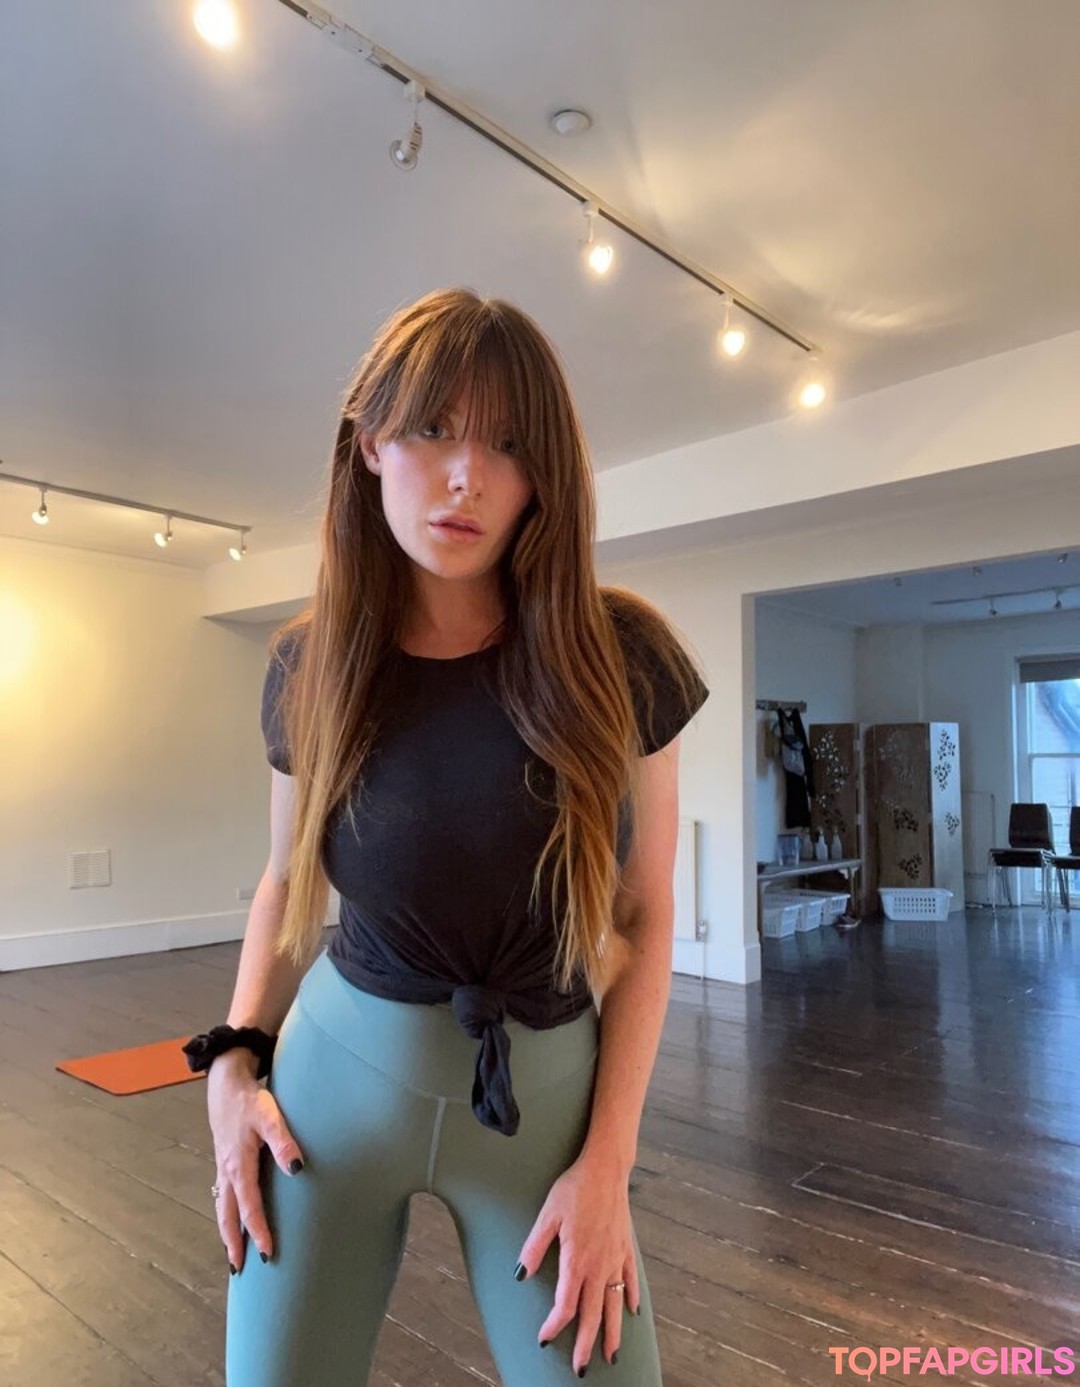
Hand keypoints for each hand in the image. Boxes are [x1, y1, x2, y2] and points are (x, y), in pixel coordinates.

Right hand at [206, 1050, 304, 1272]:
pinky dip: (226, 1216)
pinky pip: (223, 1198)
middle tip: (239, 1272)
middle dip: (234, 1244)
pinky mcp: (224, 1163)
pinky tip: (233, 1222)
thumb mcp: (270, 1116)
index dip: (258, 1232)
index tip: (268, 1254)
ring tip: (233, 1257)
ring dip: (227, 1234)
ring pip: (222, 1209)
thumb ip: (284, 1142)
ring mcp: (223, 1168)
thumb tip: (297, 1168)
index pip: (250, 1207)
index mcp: (239, 1165)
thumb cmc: (250, 1101)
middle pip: (228, 1216)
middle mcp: (227, 1172)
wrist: (226, 1084)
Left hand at [515, 1150, 639, 1374]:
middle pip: (592, 1314)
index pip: (565, 1305)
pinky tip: (632, 1312)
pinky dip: (631, 1298)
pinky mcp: (626, 1247)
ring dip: (613, 1332)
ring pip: (615, 1305)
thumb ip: (534, 1247)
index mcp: (577, 1260)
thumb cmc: (574, 1189)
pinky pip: (630, 1280)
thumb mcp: (547, 1214)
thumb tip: (520, 1275)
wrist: (606, 1168)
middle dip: (586, 1344)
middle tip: (581, 1369)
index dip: (554, 1325)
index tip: (544, 1338)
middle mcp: (599, 1266)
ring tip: (611, 1356)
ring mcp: (615, 1258)